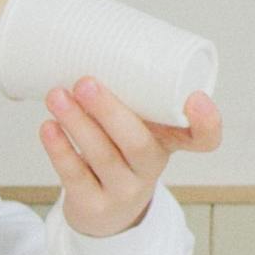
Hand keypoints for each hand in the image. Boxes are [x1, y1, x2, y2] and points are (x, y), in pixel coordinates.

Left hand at [40, 77, 216, 236]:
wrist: (106, 211)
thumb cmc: (120, 151)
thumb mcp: (137, 126)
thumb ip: (128, 94)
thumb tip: (91, 42)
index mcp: (170, 144)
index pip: (204, 140)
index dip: (207, 123)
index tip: (195, 98)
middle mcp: (150, 168)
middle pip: (138, 144)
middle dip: (110, 112)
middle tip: (85, 82)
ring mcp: (123, 191)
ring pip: (102, 157)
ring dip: (77, 123)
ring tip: (57, 96)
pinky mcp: (93, 205)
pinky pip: (75, 176)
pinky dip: (60, 150)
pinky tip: (48, 127)